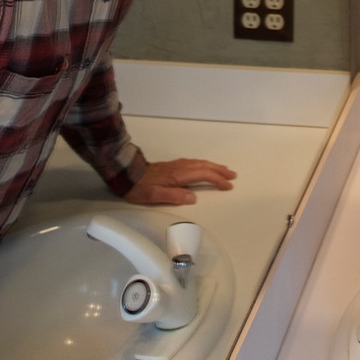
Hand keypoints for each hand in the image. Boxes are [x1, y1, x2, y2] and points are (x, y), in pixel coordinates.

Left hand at [122, 158, 236, 205]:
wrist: (127, 174)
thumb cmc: (140, 187)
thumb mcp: (155, 196)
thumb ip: (174, 196)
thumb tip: (193, 197)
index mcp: (179, 175)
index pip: (203, 175)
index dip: (217, 180)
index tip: (228, 186)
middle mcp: (180, 167)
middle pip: (204, 166)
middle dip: (219, 170)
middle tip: (233, 175)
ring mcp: (176, 165)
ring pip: (199, 163)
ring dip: (213, 166)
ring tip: (223, 170)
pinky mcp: (172, 165)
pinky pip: (194, 163)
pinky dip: (204, 165)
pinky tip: (204, 167)